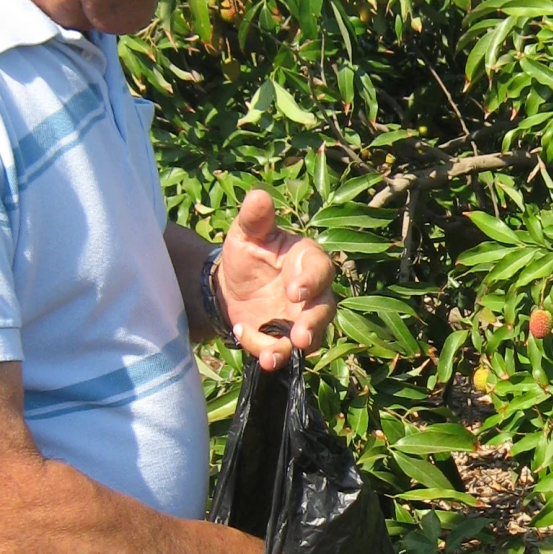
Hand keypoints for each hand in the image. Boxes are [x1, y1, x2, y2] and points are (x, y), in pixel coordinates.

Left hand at [216, 189, 335, 370]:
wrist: (229, 285)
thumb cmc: (247, 253)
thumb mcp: (245, 233)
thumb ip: (254, 218)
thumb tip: (258, 195)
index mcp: (307, 261)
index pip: (320, 270)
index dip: (311, 282)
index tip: (294, 291)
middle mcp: (312, 293)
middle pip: (323, 310)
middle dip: (313, 325)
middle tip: (300, 338)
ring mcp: (301, 320)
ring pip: (310, 338)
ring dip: (292, 349)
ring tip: (272, 358)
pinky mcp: (286, 340)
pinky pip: (283, 351)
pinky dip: (266, 352)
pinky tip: (245, 338)